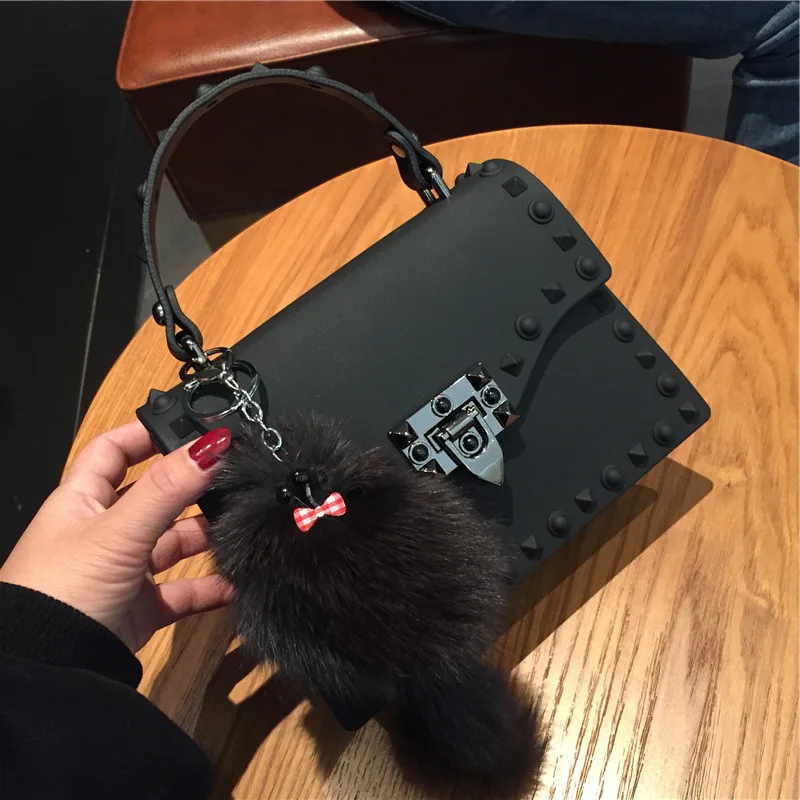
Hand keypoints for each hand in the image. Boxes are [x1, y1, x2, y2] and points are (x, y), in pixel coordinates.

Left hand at [0, 421, 233, 651]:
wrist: (49, 673)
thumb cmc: (65, 589)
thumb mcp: (118, 532)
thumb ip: (167, 489)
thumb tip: (214, 444)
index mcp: (82, 501)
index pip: (113, 451)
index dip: (147, 434)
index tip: (191, 426)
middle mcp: (103, 530)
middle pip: (154, 496)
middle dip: (192, 488)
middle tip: (233, 477)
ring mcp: (123, 570)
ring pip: (173, 542)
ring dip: (207, 536)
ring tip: (244, 526)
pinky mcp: (141, 608)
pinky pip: (183, 591)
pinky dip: (210, 587)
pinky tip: (237, 581)